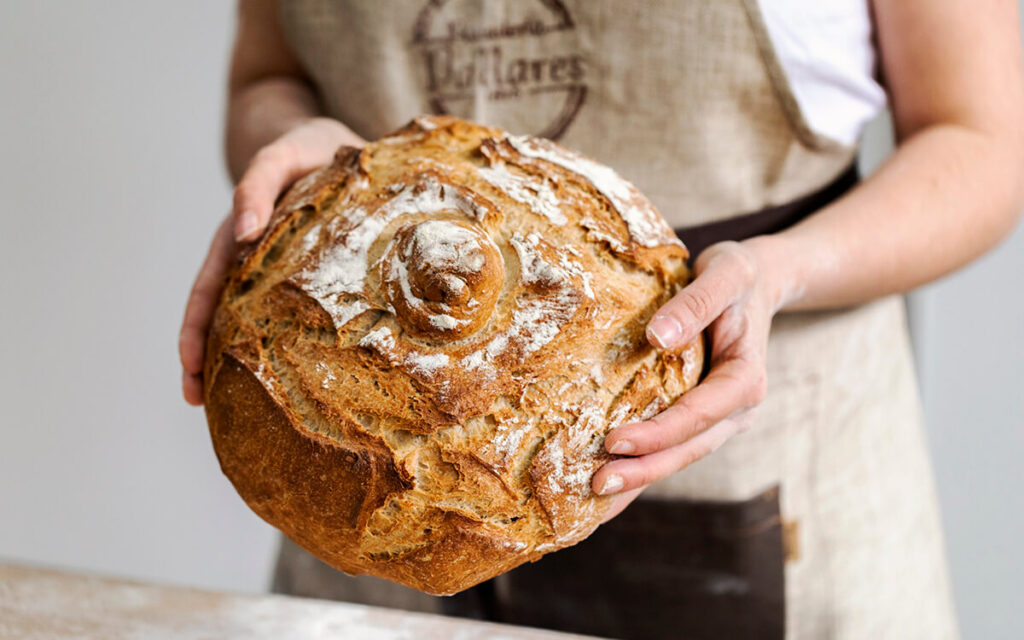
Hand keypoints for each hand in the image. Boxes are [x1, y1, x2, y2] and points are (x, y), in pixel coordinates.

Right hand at [178, 118, 363, 405]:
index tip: (189, 365)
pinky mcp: (312, 276)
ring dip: (237, 359)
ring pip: (251, 321)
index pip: (208, 289)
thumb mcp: (285, 154)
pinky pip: (294, 314)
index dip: (196, 327)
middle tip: (196, 399)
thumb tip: (242, 230)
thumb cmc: (310, 148)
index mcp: (242, 238)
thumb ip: (261, 181)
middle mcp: (255, 261)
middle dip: (204, 358)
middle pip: (219, 316)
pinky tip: (297, 378)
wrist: (341, 146)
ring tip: (230, 404)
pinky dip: (285, 344)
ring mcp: (283, 272)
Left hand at [592, 240, 785, 520]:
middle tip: (597, 485)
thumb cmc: (738, 276)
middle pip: (688, 449)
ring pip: (680, 456)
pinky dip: (643, 465)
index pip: (698, 416)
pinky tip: (612, 488)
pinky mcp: (702, 417)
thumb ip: (695, 304)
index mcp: (746, 380)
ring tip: (595, 499)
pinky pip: (673, 446)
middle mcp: (736, 409)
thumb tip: (657, 337)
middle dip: (644, 471)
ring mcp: (720, 418)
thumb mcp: (724, 276)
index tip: (614, 442)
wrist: (757, 282)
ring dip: (640, 478)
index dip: (658, 433)